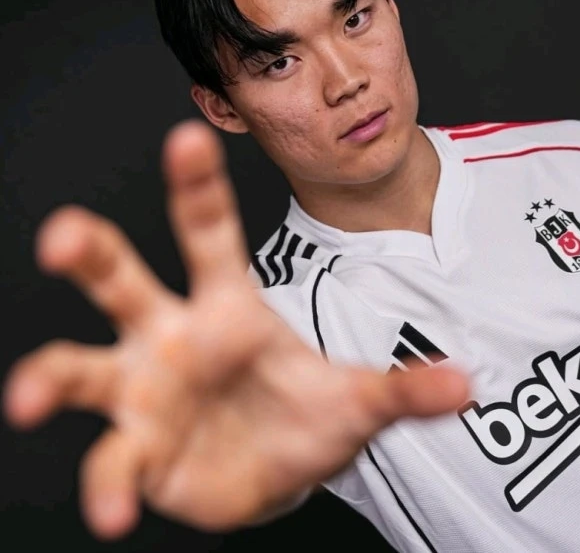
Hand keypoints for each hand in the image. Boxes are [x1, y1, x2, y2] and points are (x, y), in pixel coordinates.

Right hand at [3, 120, 468, 539]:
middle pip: (122, 279)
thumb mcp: (356, 399)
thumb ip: (403, 390)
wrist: (274, 467)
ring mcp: (146, 390)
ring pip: (84, 366)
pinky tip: (115, 510)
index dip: (197, 185)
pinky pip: (111, 461)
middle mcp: (173, 334)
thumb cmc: (304, 411)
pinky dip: (109, 484)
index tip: (185, 136)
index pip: (210, 232)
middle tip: (61, 235)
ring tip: (32, 396)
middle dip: (90, 252)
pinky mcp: (136, 447)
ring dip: (52, 377)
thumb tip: (468, 385)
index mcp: (228, 305)